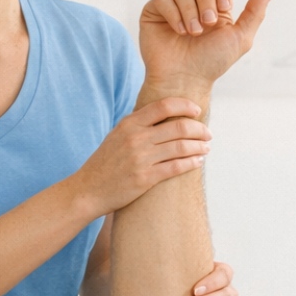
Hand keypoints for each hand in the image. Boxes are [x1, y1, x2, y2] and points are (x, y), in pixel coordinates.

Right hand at [71, 97, 211, 215]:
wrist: (87, 190)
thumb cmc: (106, 163)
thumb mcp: (118, 135)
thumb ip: (139, 124)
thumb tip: (166, 114)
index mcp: (129, 123)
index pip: (164, 105)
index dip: (185, 106)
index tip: (197, 111)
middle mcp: (136, 138)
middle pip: (179, 127)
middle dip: (199, 130)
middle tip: (208, 134)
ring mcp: (141, 158)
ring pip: (181, 147)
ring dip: (199, 147)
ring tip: (206, 148)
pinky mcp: (145, 178)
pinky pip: (176, 167)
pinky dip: (191, 163)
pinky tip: (198, 162)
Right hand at [140, 0, 273, 88]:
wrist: (186, 79)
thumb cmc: (212, 62)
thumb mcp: (240, 38)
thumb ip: (254, 13)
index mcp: (214, 2)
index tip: (225, 7)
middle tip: (208, 23)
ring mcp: (173, 4)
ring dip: (190, 10)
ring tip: (193, 32)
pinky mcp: (154, 11)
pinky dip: (173, 14)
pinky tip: (179, 31)